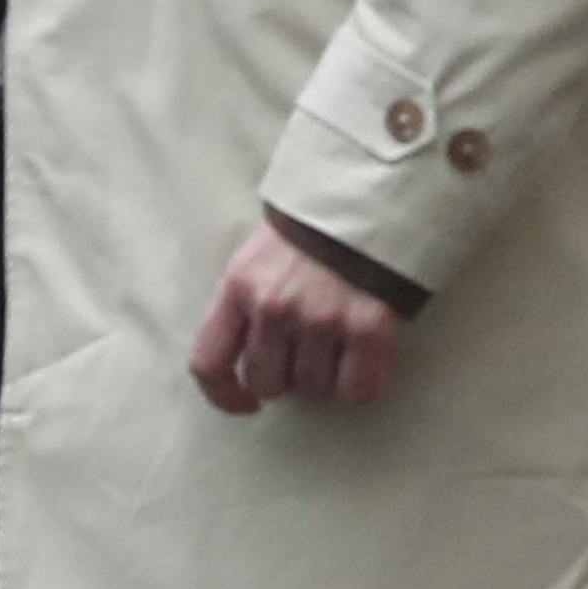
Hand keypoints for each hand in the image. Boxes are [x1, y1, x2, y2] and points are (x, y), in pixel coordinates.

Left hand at [189, 218, 402, 413]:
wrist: (378, 185)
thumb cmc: (318, 220)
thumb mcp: (262, 251)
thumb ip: (250, 297)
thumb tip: (253, 351)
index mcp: (239, 284)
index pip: (209, 362)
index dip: (224, 395)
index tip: (246, 403)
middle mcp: (274, 306)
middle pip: (268, 382)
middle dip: (288, 377)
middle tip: (308, 355)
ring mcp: (322, 317)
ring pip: (315, 387)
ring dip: (328, 376)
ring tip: (342, 346)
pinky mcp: (368, 325)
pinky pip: (360, 386)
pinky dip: (364, 383)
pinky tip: (368, 361)